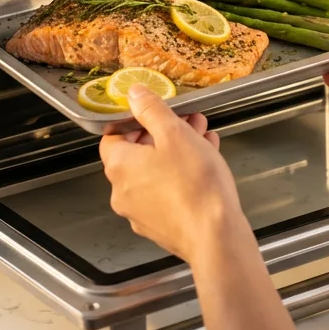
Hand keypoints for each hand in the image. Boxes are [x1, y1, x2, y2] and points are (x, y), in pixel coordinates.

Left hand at [99, 85, 246, 261]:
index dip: (134, 121)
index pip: (113, 137)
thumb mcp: (174, 134)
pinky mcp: (161, 228)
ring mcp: (140, 214)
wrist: (215, 236)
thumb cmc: (194, 182)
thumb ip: (151, 109)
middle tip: (188, 121)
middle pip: (138, 154)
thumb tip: (132, 92)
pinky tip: (206, 163)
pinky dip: (181, 176)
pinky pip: (167, 194)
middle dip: (164, 133)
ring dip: (177, 152)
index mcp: (119, 167)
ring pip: (155, 173)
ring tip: (204, 138)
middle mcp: (122, 193)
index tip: (155, 113)